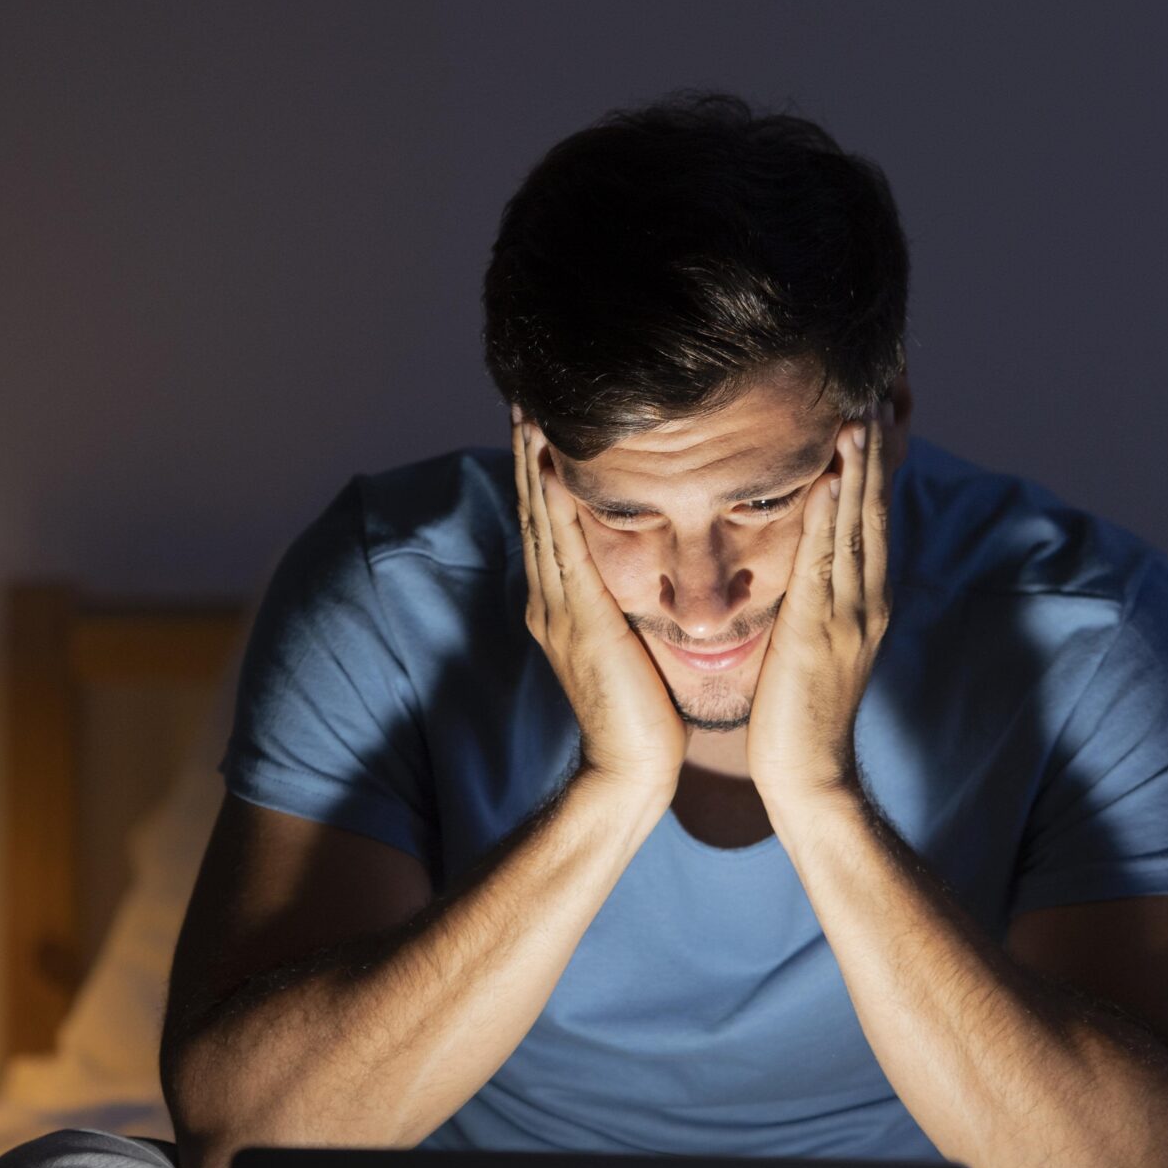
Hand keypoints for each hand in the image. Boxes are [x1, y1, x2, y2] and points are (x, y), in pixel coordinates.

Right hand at [511, 414, 685, 800]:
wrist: (634, 768)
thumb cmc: (645, 715)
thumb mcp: (632, 646)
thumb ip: (627, 610)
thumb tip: (645, 581)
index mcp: (565, 605)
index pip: (551, 525)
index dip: (541, 474)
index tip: (542, 425)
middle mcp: (552, 601)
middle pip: (534, 512)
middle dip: (527, 456)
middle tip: (522, 399)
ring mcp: (559, 610)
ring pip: (542, 522)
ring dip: (532, 467)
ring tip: (528, 415)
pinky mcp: (578, 622)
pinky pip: (563, 550)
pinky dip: (553, 507)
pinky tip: (550, 468)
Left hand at [749, 403, 895, 807]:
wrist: (807, 777)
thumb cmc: (796, 715)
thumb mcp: (810, 644)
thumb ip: (812, 602)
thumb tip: (798, 565)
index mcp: (863, 600)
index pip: (871, 518)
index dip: (875, 465)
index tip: (873, 413)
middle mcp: (865, 600)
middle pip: (875, 510)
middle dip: (877, 451)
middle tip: (878, 390)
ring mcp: (849, 616)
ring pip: (857, 529)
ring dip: (858, 470)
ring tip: (859, 416)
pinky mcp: (822, 634)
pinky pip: (825, 564)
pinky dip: (828, 518)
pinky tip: (826, 479)